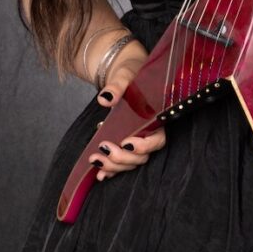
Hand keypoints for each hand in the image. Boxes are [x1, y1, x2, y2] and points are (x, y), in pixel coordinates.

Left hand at [90, 48, 166, 181]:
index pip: (157, 140)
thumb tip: (104, 99)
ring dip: (114, 166)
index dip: (144, 146)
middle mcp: (149, 135)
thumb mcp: (124, 78)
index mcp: (155, 119)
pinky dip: (111, 171)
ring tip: (95, 159)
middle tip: (104, 148)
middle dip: (122, 157)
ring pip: (131, 163)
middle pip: (141, 157)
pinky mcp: (125, 147)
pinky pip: (121, 164)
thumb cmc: (130, 77)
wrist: (124, 79)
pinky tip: (100, 174)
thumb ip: (117, 87)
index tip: (126, 142)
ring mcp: (137, 144)